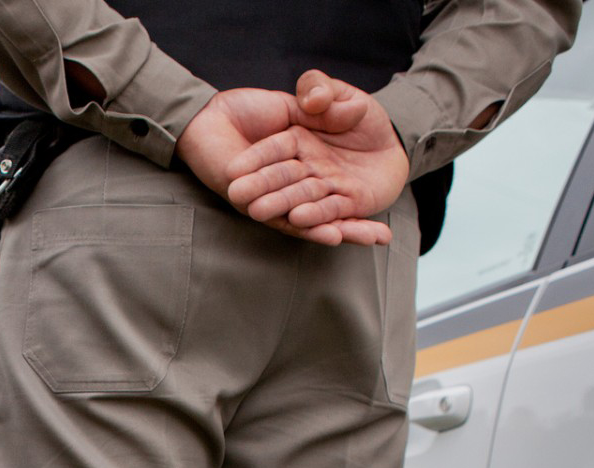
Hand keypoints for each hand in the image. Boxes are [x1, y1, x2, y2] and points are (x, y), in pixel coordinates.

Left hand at [177, 84, 395, 246]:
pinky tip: (335, 235)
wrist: (206, 119)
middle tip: (386, 238)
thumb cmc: (245, 110)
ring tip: (373, 240)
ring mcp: (275, 199)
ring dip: (344, 231)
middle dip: (358, 226)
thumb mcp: (293, 104)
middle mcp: (292, 186)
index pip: (334, 190)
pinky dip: (313, 228)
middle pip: (330, 211)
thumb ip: (318, 102)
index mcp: (303, 165)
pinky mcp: (254, 206)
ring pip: (315, 220)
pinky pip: (289, 222)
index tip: (387, 212)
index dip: (358, 202)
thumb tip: (332, 105)